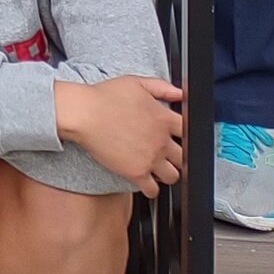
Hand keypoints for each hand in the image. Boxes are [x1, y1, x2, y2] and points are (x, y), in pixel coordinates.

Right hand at [54, 76, 184, 195]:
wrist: (84, 113)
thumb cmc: (105, 96)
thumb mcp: (136, 82)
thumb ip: (161, 87)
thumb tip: (180, 92)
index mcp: (163, 118)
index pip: (189, 132)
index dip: (185, 135)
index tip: (178, 138)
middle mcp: (161, 140)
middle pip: (184, 157)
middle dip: (178, 158)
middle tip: (168, 156)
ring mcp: (150, 158)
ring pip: (173, 176)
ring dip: (168, 174)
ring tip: (158, 170)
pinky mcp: (136, 172)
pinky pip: (153, 190)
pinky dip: (151, 189)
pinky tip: (146, 182)